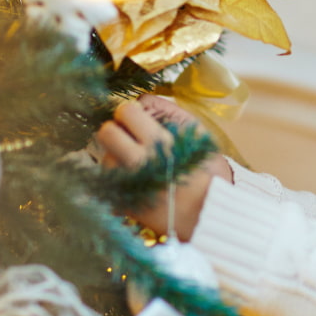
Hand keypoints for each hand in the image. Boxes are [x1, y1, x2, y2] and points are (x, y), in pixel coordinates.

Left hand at [94, 95, 231, 239]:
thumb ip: (171, 113)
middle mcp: (141, 163)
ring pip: (105, 159)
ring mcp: (130, 186)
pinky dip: (118, 179)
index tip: (137, 119)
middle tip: (129, 137)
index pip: (126, 111)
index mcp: (161, 143)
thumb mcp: (199, 136)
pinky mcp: (125, 205)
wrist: (210, 215)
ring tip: (136, 164)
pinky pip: (109, 183)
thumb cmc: (208, 173)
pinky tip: (136, 181)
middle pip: (106, 132)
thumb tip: (142, 99)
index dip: (130, 112)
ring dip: (116, 157)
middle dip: (116, 130)